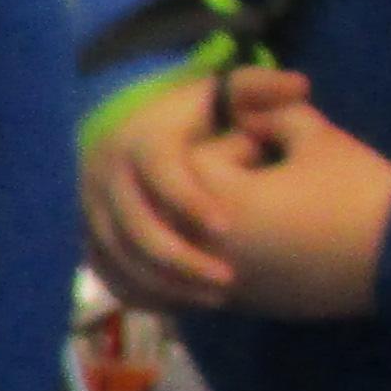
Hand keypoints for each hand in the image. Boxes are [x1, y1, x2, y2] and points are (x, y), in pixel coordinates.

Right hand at [76, 68, 297, 313]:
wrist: (140, 131)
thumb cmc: (195, 117)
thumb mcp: (225, 94)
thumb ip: (262, 90)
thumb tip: (299, 85)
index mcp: (138, 140)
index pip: (158, 174)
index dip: (190, 200)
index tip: (229, 228)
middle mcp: (105, 175)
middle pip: (133, 226)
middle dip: (181, 257)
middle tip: (229, 280)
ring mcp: (91, 209)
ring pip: (120, 257)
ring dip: (166, 283)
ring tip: (218, 298)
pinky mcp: (91, 235)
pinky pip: (109, 272)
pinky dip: (143, 292)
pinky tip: (185, 305)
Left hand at [201, 98, 390, 319]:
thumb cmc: (361, 192)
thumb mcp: (317, 137)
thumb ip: (272, 114)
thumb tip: (246, 114)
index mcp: (220, 201)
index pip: (199, 157)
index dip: (240, 142)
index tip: (278, 147)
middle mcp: (206, 247)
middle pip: (187, 200)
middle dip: (222, 179)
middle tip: (272, 173)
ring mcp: (221, 281)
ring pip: (192, 240)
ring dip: (214, 220)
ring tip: (267, 206)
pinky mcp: (242, 304)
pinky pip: (207, 276)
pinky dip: (223, 256)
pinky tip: (265, 241)